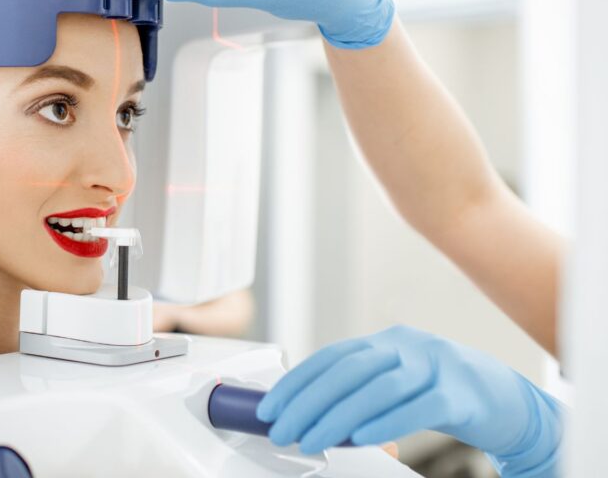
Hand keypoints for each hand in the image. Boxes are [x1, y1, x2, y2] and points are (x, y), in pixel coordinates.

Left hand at [256, 326, 561, 476]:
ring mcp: (437, 367)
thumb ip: (360, 393)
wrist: (510, 401)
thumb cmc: (442, 394)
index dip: (297, 382)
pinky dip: (388, 423)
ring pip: (379, 389)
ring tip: (311, 440)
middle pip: (349, 371)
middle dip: (309, 402)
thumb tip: (309, 416)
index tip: (270, 408)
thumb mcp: (397, 384)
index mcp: (386, 341)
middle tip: (283, 431)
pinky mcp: (461, 395)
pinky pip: (420, 408)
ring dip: (339, 417)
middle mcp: (408, 346)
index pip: (331, 358)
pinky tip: (363, 439)